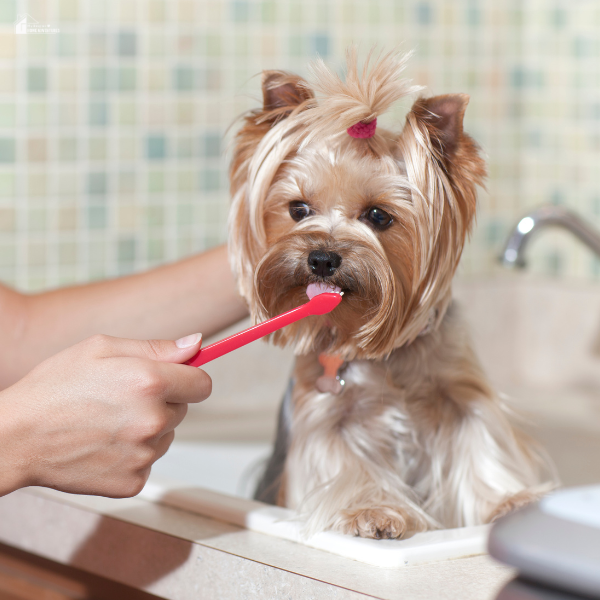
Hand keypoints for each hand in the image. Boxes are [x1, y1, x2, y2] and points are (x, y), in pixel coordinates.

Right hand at [0, 333, 208, 496]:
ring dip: (149, 428)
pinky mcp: (133, 481)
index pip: (203, 384)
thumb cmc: (55, 387)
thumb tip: (196, 344)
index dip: (190, 378)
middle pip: (184, 409)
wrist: (16, 437)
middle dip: (164, 401)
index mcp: (150, 382)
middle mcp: (152, 420)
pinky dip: (133, 454)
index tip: (178, 379)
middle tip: (124, 398)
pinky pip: (148, 460)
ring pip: (166, 435)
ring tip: (109, 421)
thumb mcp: (102, 348)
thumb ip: (157, 347)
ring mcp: (143, 454)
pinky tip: (104, 443)